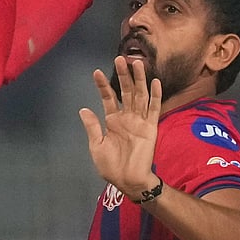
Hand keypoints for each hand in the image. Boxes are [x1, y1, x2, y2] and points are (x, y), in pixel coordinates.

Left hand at [79, 56, 161, 196]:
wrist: (128, 180)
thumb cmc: (111, 166)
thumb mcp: (97, 146)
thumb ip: (92, 127)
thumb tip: (83, 109)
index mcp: (112, 121)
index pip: (108, 98)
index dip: (103, 85)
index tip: (97, 72)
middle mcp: (126, 117)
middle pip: (125, 91)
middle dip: (123, 76)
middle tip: (120, 58)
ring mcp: (139, 121)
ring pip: (140, 95)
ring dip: (139, 80)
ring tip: (137, 63)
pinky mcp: (151, 127)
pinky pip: (154, 109)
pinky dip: (156, 95)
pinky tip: (156, 82)